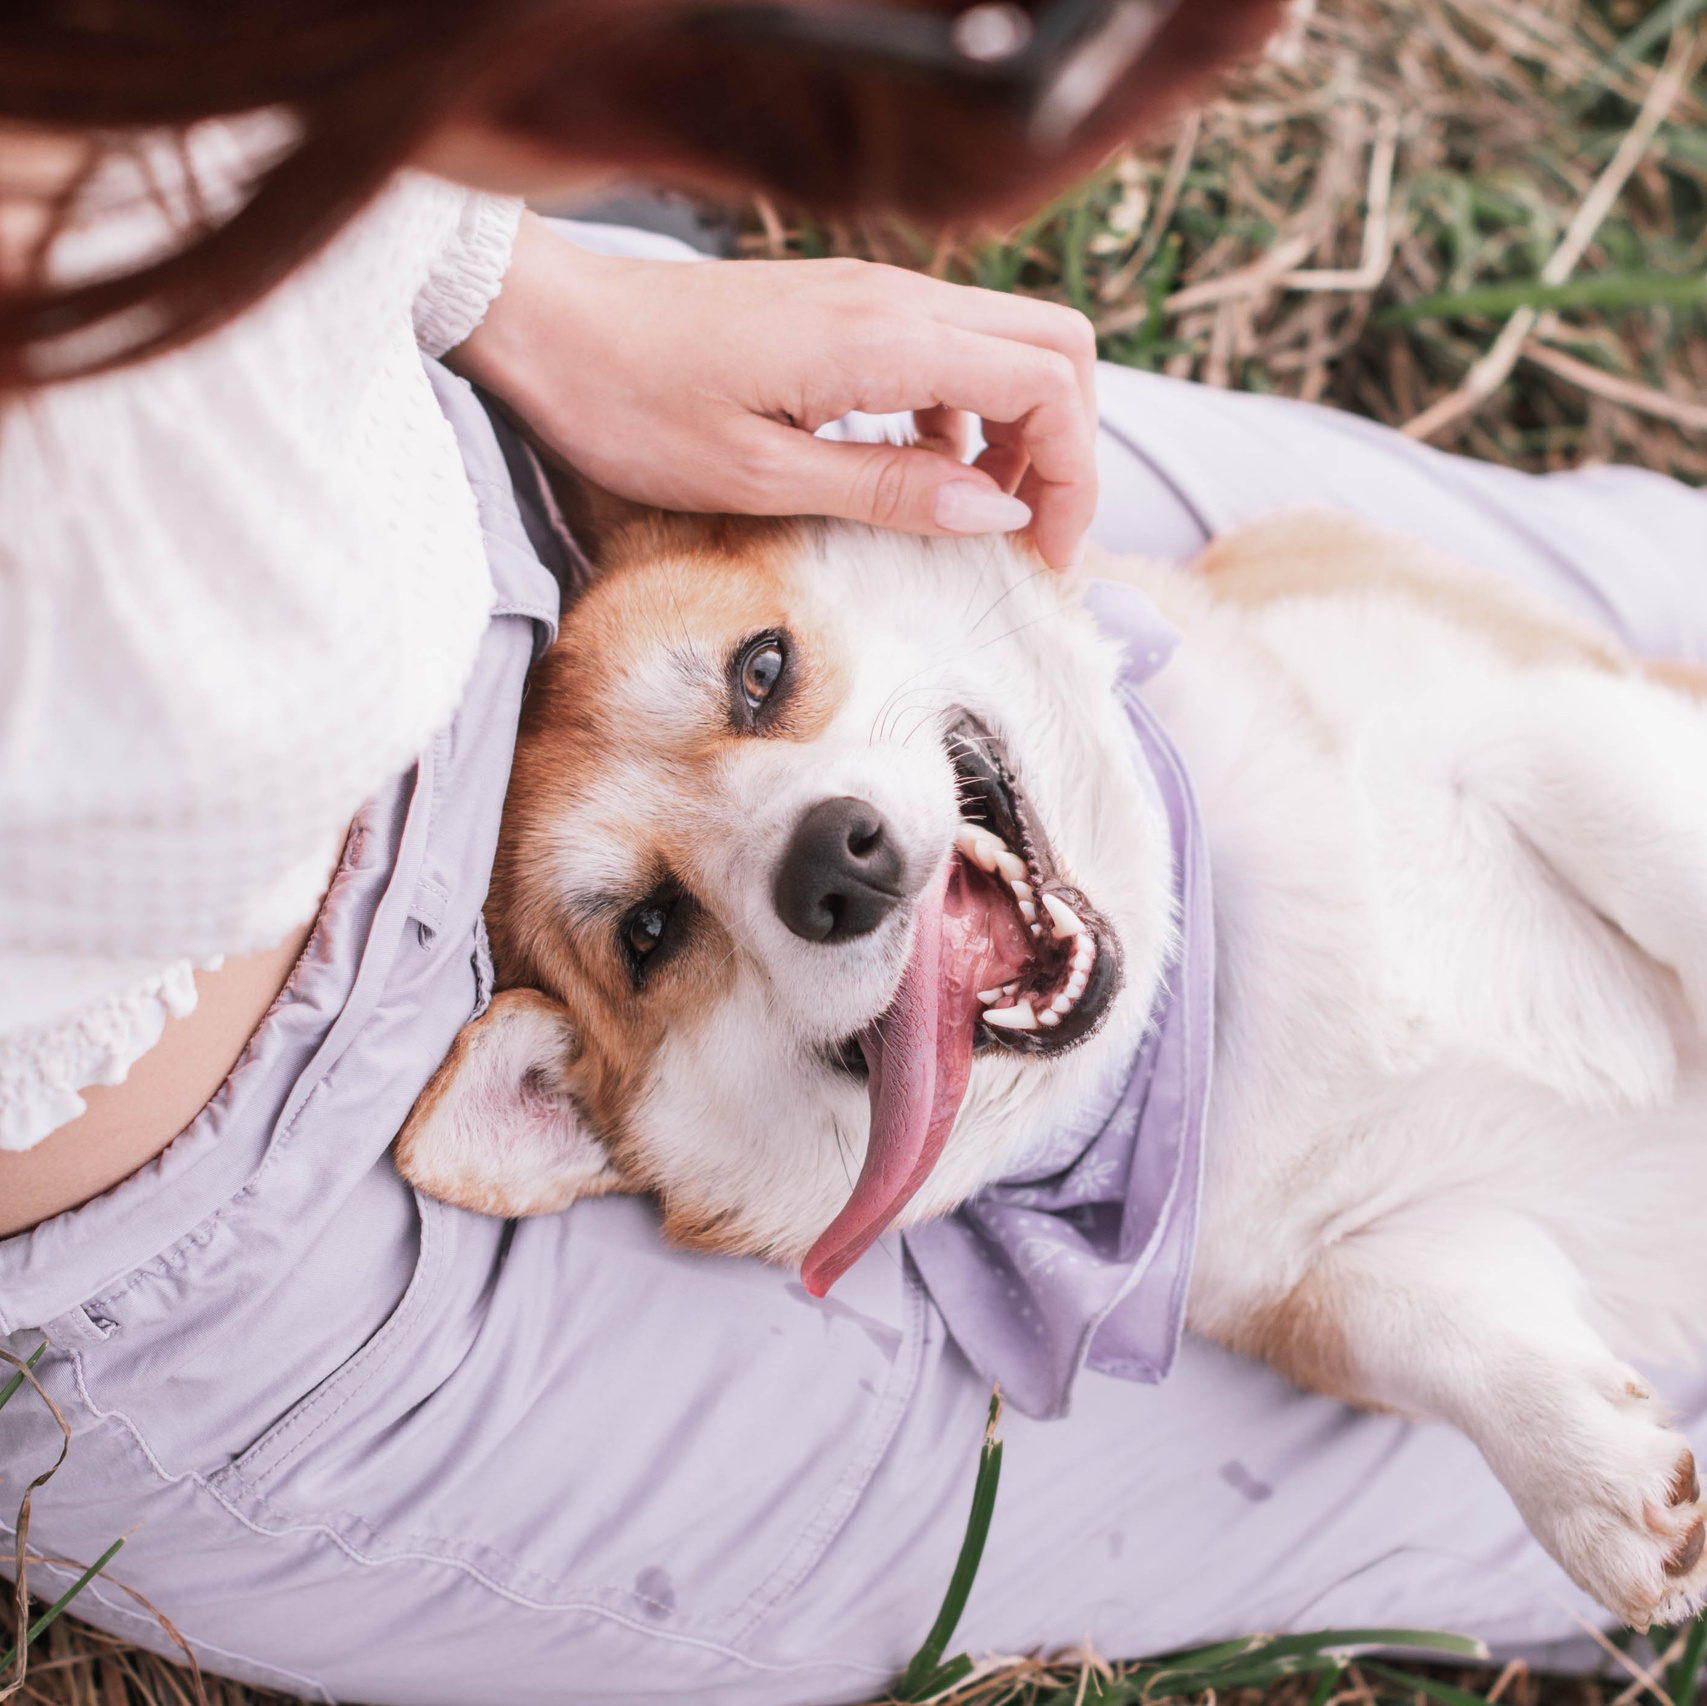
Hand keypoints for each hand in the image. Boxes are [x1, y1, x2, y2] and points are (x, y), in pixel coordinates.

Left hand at [450, 213, 1097, 569]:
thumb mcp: (761, 477)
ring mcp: (871, 294)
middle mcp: (894, 299)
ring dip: (1018, 428)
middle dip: (1066, 445)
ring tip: (975, 513)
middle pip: (1053, 345)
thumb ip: (888, 490)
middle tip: (1030, 534)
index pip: (1046, 383)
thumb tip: (998, 515)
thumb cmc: (636, 407)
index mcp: (883, 340)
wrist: (555, 328)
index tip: (1047, 555)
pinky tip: (920, 469)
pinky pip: (949, 347)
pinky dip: (966, 411)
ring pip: (1006, 342)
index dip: (1071, 475)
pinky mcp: (845, 307)